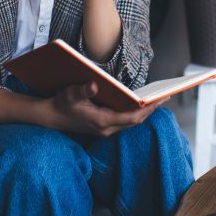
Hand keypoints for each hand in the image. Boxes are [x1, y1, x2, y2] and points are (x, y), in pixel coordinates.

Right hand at [43, 82, 167, 137]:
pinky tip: (140, 101)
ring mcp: (105, 130)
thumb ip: (83, 90)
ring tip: (157, 97)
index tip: (160, 99)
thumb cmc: (61, 103)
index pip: (132, 118)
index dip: (147, 109)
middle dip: (150, 109)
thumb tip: (95, 85)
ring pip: (131, 122)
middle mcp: (106, 129)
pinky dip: (134, 112)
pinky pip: (124, 121)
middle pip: (135, 120)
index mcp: (102, 121)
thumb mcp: (70, 93)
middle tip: (165, 96)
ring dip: (144, 111)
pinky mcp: (104, 127)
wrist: (51, 117)